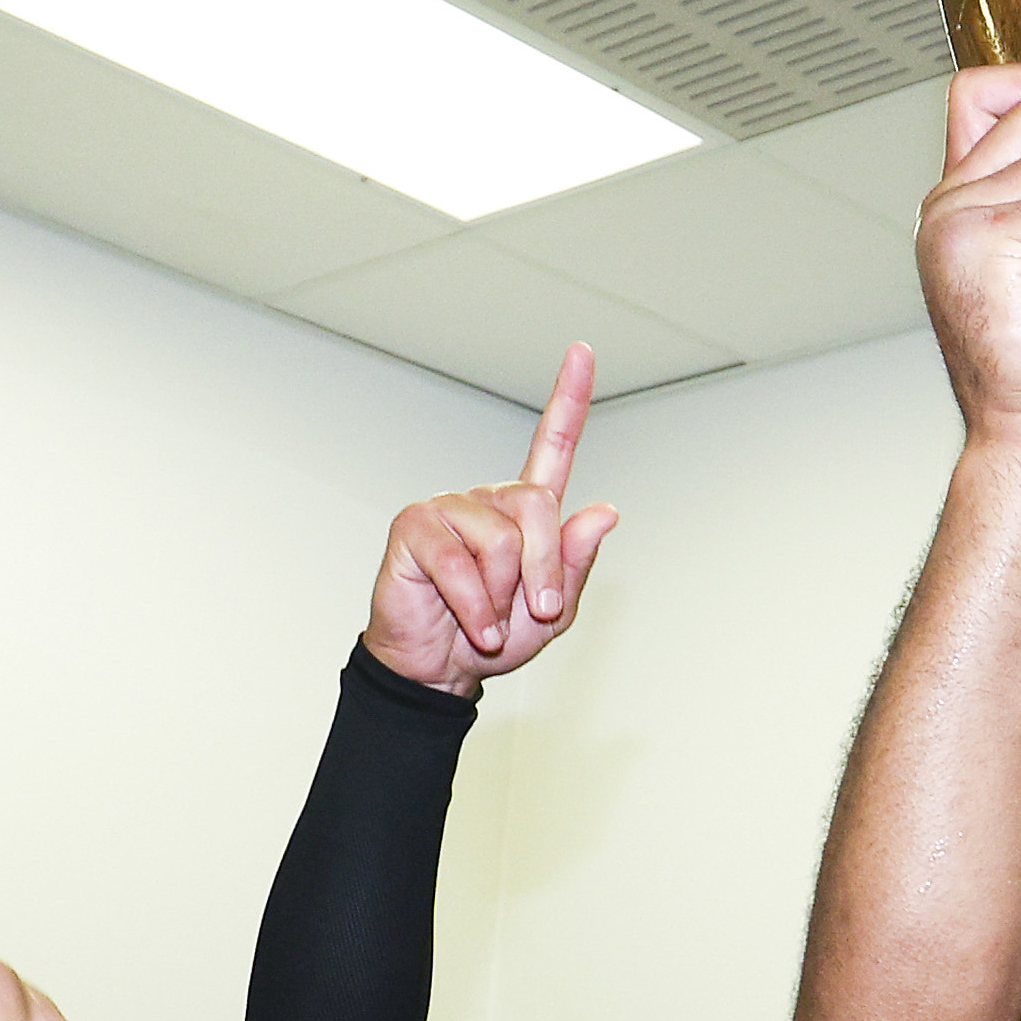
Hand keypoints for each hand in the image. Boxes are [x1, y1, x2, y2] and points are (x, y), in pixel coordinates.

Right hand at [365, 348, 614, 692]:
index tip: (582, 350)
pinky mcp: (414, 526)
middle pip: (538, 508)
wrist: (440, 669)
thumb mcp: (554, 612)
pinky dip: (476, 607)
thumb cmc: (493, 637)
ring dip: (503, 597)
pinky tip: (475, 627)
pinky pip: (460, 564)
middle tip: (533, 610)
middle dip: (545, 570)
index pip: (552, 444)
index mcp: (526, 512)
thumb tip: (605, 510)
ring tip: (487, 617)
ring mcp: (449, 507)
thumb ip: (577, 563)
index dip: (569, 398)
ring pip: (502, 540)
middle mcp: (488, 500)